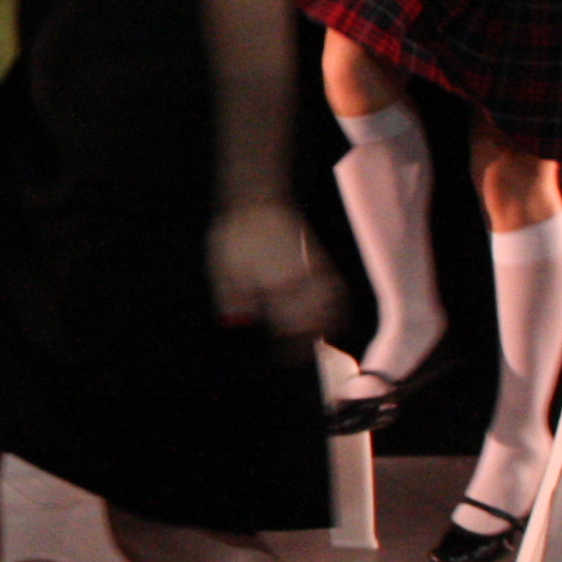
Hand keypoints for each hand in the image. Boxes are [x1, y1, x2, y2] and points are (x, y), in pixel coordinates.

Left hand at [208, 200, 340, 341]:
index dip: (290, 344)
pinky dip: (339, 304)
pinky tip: (333, 316)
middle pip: (314, 316)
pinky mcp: (317, 258)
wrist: (256, 202)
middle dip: (311, 339)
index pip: (287, 321)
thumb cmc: (235, 236)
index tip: (287, 359)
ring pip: (332, 302)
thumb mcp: (223, 267)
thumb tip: (238, 323)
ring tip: (322, 339)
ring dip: (329, 323)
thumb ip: (231, 296)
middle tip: (304, 354)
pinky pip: (336, 286)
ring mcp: (311, 266)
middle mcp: (297, 275)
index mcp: (272, 279)